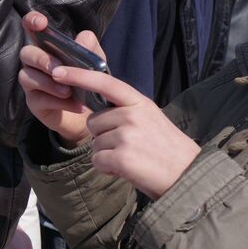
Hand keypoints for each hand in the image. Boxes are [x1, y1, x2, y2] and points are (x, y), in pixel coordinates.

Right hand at [18, 11, 103, 144]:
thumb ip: (90, 48)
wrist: (94, 114)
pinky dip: (58, 102)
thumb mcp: (95, 62)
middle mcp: (35, 62)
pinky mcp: (34, 102)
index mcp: (48, 47)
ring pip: (27, 76)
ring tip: (68, 91)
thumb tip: (82, 39)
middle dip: (41, 59)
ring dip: (48, 83)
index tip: (40, 23)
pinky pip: (38, 99)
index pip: (32, 28)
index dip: (32, 21)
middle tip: (57, 69)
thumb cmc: (89, 82)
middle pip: (26, 53)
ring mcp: (32, 82)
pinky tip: (76, 105)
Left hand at [39, 36, 201, 199]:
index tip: (58, 71)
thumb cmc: (167, 150)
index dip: (79, 75)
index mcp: (139, 102)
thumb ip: (126, 111)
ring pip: (94, 144)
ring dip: (107, 155)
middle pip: (93, 122)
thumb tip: (97, 114)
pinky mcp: (121, 157)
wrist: (189, 177)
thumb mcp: (151, 119)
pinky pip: (97, 161)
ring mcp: (126, 135)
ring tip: (133, 159)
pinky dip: (107, 169)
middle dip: (103, 137)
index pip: (104, 82)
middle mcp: (132, 115)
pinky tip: (128, 170)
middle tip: (130, 148)